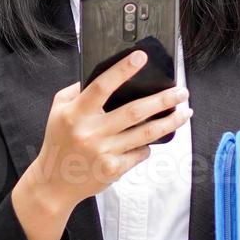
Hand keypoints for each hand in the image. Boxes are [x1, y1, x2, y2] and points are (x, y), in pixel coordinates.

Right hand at [24, 50, 190, 210]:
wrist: (54, 182)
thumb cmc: (59, 141)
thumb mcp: (58, 110)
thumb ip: (77, 91)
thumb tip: (104, 74)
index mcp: (76, 113)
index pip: (102, 86)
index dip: (122, 70)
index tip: (141, 57)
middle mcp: (91, 132)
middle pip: (135, 112)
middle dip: (163, 100)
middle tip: (182, 92)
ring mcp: (104, 152)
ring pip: (146, 134)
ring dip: (170, 122)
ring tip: (185, 112)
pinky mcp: (114, 169)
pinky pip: (140, 152)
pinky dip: (148, 145)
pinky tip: (151, 139)